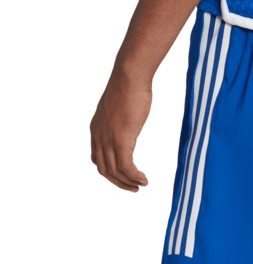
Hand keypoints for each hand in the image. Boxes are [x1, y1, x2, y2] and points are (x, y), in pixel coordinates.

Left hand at [90, 67, 151, 190]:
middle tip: (133, 187)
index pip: (97, 158)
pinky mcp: (121, 139)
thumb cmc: (129, 85)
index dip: (110, 172)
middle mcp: (99, 136)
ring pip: (115, 171)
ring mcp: (108, 138)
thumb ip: (119, 118)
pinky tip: (144, 179)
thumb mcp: (119, 106)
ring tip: (141, 185)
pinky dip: (135, 176)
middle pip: (104, 169)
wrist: (129, 76)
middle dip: (118, 182)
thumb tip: (127, 120)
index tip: (124, 176)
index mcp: (96, 129)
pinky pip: (126, 167)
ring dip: (128, 182)